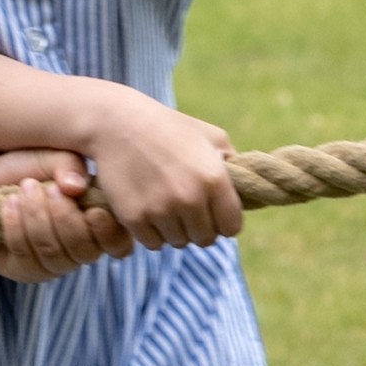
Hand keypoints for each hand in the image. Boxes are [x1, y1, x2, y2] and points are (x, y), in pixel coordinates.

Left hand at [0, 164, 125, 284]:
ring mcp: (52, 264)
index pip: (118, 243)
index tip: (94, 211)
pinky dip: (17, 228)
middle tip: (48, 189)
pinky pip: (26, 258)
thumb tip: (75, 187)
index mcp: (98, 222)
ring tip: (24, 189)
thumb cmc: (28, 165)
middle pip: (85, 251)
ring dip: (38, 218)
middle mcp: (80, 248)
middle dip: (65, 219)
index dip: (109, 233)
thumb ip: (70, 165)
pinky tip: (9, 204)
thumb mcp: (53, 156)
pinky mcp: (23, 270)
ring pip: (54, 254)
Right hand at [77, 96, 243, 250]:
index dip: (224, 222)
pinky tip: (148, 207)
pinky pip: (152, 242)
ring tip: (166, 203)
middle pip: (205, 239)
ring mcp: (161, 210)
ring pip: (178, 242)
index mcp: (215, 179)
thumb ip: (233, 164)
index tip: (215, 213)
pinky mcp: (134, 218)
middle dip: (199, 227)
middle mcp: (190, 198)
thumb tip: (247, 189)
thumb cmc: (169, 127)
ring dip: (175, 229)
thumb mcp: (212, 136)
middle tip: (187, 208)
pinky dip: (151, 231)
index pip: (231, 228)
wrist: (118, 123)